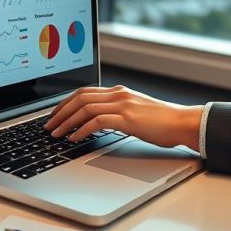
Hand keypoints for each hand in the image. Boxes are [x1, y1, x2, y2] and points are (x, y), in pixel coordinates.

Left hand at [43, 85, 202, 150]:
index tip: (55, 115)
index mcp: (119, 91)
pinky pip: (96, 121)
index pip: (84, 92)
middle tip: (49, 125)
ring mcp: (122, 105)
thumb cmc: (163, 122)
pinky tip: (73, 138)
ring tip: (56, 134)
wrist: (182, 122)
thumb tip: (99, 123)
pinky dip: (81, 129)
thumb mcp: (136, 112)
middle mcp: (118, 94)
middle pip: (79, 97)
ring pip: (84, 108)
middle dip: (60, 112)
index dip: (65, 103)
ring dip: (66, 122)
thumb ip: (119, 112)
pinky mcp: (127, 118)